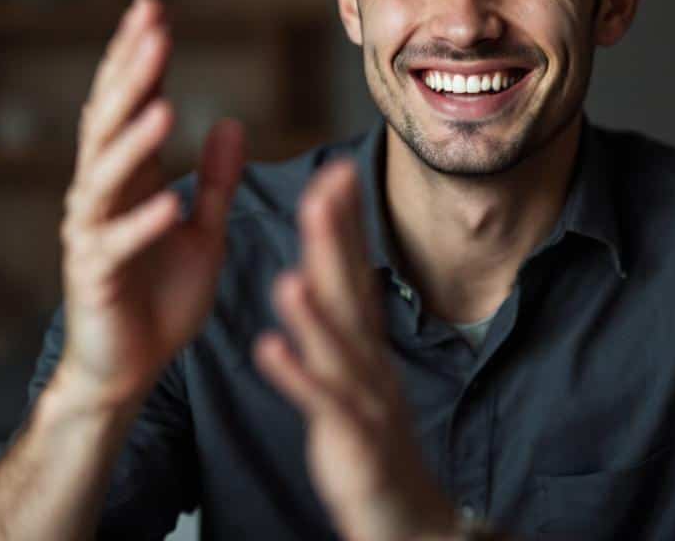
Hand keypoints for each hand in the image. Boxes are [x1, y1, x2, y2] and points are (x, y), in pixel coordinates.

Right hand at [57, 0, 244, 407]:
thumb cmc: (159, 298)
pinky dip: (141, 221)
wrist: (126, 369)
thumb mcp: (202, 231)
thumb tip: (230, 122)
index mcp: (126, 179)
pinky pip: (116, 244)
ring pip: (105, 175)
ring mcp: (91, 234)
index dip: (137, 57)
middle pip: (110, 122)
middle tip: (151, 26)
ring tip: (164, 104)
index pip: (127, 104)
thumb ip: (214, 180)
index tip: (153, 8)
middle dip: (132, 73)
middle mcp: (99, 195)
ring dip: (134, 139)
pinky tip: (165, 199)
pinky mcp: (95, 277)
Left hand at [253, 161, 469, 540]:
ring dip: (313, 309)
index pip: (357, 268)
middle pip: (350, 291)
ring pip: (337, 347)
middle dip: (334, 240)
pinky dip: (297, 375)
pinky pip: (321, 404)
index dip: (348, 220)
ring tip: (289, 272)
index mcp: (365, 341)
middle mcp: (369, 359)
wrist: (405, 513)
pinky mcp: (352, 439)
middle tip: (321, 190)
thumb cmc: (370, 436)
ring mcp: (364, 398)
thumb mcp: (356, 367)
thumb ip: (343, 316)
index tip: (337, 168)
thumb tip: (330, 264)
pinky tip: (270, 349)